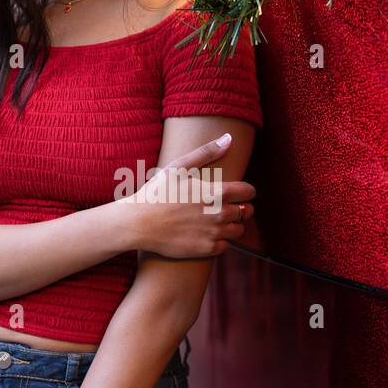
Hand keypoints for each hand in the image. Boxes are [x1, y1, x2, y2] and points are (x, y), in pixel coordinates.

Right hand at [122, 134, 256, 258]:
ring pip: (238, 231)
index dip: (246, 191)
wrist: (138, 223)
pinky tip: (208, 234)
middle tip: (228, 207)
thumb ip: (206, 152)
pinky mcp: (206, 249)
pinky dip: (220, 241)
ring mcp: (214, 233)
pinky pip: (225, 246)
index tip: (238, 192)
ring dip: (232, 225)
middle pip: (247, 212)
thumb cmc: (157, 192)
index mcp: (217, 192)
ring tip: (217, 221)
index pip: (249, 192)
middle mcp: (220, 213)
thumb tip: (229, 138)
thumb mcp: (179, 167)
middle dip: (241, 208)